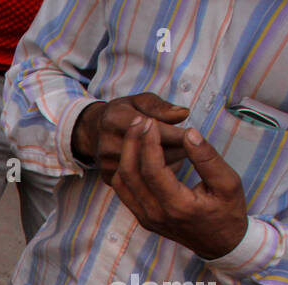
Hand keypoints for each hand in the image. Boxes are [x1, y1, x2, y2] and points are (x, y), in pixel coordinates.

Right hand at [72, 92, 190, 181]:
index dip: (176, 133)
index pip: (152, 130)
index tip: (195, 136)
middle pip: (150, 152)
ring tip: (182, 154)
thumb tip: (183, 114)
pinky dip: (157, 174)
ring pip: (147, 169)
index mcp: (114, 120)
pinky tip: (167, 166)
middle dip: (175, 149)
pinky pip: (140, 180)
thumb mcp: (140, 101)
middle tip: (192, 146)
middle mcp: (107, 144)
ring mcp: (106, 164)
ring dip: (168, 163)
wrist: (92, 131)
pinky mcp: (108, 178)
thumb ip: (162, 107)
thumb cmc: (123, 112)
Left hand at [110, 118, 248, 259]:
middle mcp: (156, 214)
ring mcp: (146, 218)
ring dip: (125, 155)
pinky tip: (135, 151)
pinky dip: (125, 169)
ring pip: (122, 183)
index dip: (148, 142)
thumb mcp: (229, 183)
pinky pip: (124, 192)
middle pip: (131, 174)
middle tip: (138, 120)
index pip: (152, 169)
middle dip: (132, 143)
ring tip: (135, 132)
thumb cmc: (228, 212)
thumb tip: (189, 134)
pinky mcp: (143, 218)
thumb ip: (208, 159)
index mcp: (178, 206)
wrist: (221, 244)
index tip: (150, 121)